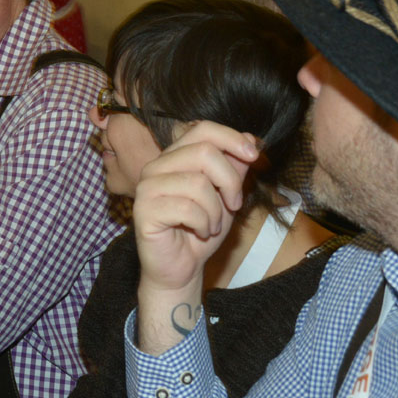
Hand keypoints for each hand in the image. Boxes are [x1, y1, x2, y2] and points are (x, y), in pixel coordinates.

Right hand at [133, 121, 259, 294]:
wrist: (181, 268)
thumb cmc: (201, 231)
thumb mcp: (226, 196)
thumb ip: (234, 167)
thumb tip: (249, 138)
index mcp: (174, 157)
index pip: (202, 129)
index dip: (231, 138)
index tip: (254, 156)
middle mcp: (156, 167)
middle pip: (203, 152)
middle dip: (229, 181)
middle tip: (233, 204)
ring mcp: (147, 188)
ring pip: (197, 183)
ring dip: (216, 210)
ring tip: (213, 224)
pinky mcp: (143, 211)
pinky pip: (186, 208)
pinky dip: (203, 223)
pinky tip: (200, 231)